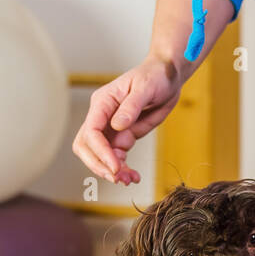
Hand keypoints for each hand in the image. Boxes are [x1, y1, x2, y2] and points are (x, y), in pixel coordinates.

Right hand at [72, 55, 182, 184]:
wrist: (168, 77)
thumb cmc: (156, 76)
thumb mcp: (146, 88)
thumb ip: (131, 107)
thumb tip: (117, 126)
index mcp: (103, 102)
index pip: (91, 132)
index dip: (101, 152)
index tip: (116, 167)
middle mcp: (102, 116)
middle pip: (86, 147)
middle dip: (99, 165)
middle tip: (119, 178)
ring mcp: (110, 128)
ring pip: (99, 156)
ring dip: (111, 171)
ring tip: (131, 179)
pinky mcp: (122, 136)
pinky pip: (115, 157)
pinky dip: (122, 169)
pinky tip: (133, 175)